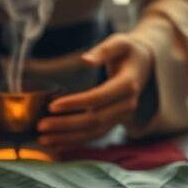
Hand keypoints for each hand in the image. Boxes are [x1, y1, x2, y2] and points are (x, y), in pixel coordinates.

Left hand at [37, 34, 152, 149]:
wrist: (145, 65)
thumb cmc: (128, 51)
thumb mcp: (120, 42)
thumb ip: (103, 50)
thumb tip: (85, 60)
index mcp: (127, 84)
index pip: (99, 97)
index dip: (75, 103)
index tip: (52, 106)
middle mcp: (127, 104)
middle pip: (95, 120)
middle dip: (66, 125)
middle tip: (41, 126)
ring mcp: (122, 116)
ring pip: (94, 132)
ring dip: (68, 137)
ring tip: (44, 139)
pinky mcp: (115, 121)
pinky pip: (95, 135)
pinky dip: (76, 142)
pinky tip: (57, 145)